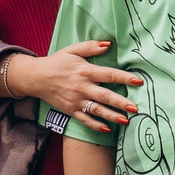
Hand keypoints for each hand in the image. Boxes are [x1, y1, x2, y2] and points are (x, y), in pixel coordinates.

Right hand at [8, 41, 142, 131]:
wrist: (36, 77)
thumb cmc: (57, 62)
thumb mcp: (72, 50)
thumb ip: (90, 47)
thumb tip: (108, 44)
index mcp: (86, 71)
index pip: (109, 75)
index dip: (124, 78)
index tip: (138, 82)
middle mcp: (82, 87)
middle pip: (105, 96)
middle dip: (121, 102)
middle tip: (135, 108)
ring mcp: (76, 100)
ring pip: (97, 110)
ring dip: (112, 116)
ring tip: (126, 120)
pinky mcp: (71, 110)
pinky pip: (85, 120)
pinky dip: (95, 125)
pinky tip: (107, 129)